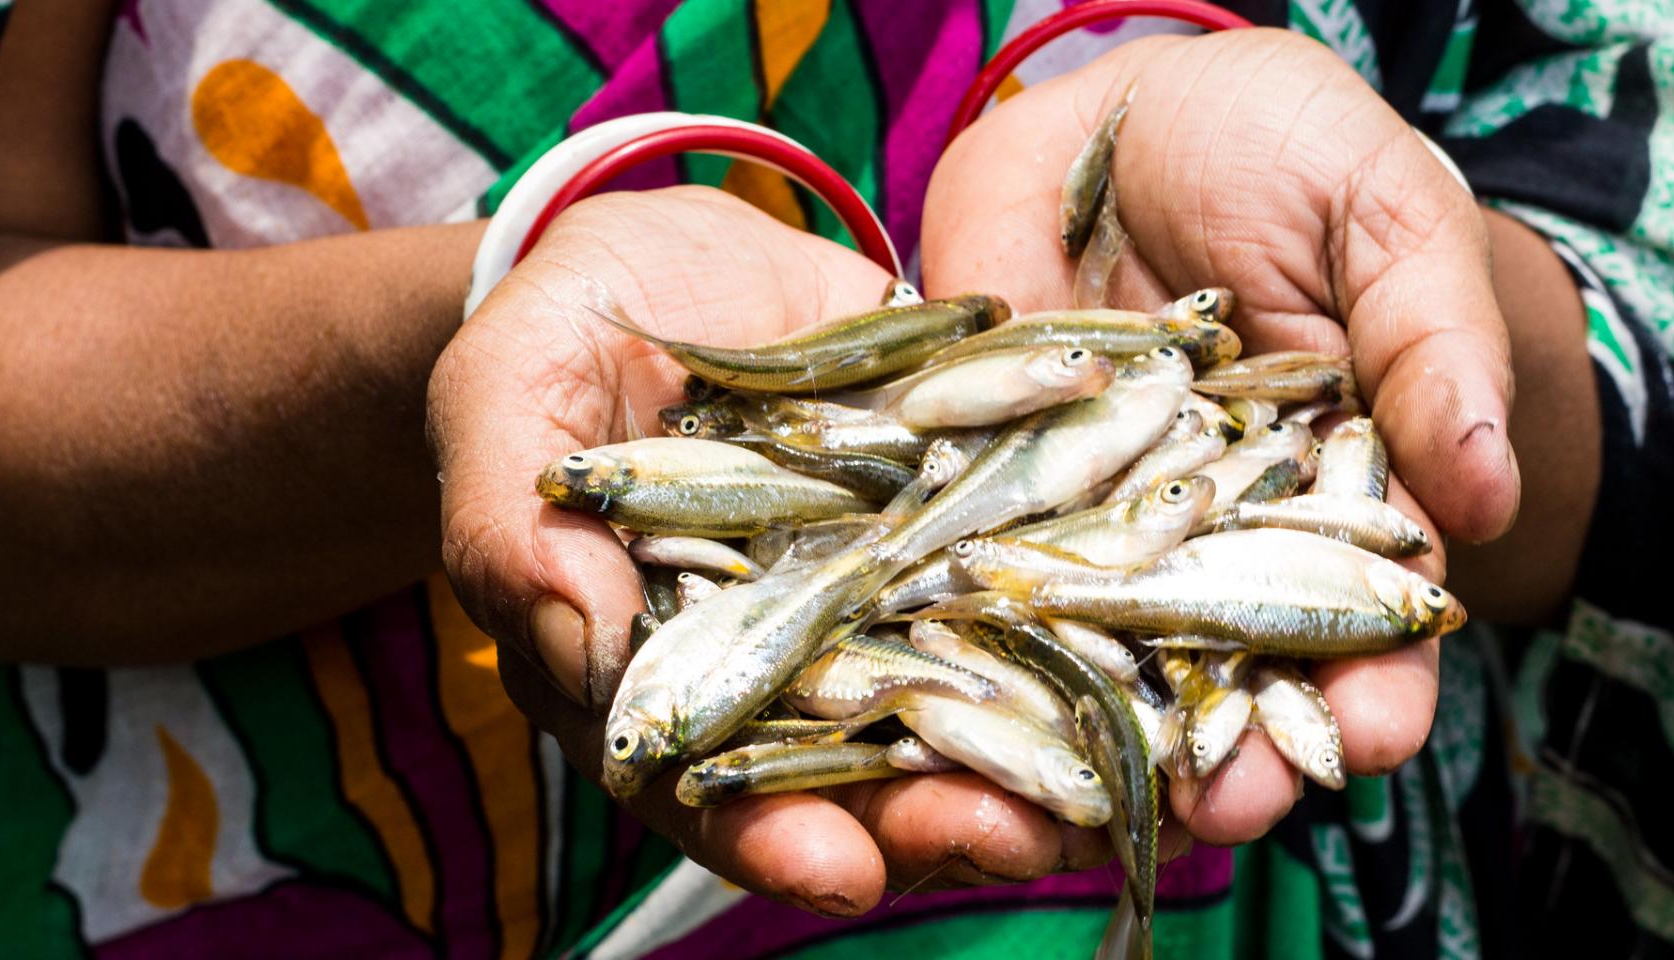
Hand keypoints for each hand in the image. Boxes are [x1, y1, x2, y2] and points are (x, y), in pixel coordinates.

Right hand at [427, 187, 1112, 915]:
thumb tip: (583, 642)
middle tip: (1014, 837)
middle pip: (870, 772)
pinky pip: (1044, 574)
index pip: (720, 790)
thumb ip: (519, 528)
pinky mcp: (969, 514)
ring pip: (975, 699)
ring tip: (1119, 779)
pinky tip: (1167, 648)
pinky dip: (1104, 616)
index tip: (839, 869)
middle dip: (943, 816)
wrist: (667, 270)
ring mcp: (893, 593)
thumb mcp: (507, 410)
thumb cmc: (555, 346)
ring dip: (1048, 748)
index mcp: (674, 675)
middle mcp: (797, 659)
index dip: (775, 839)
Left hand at [923, 29, 1519, 841]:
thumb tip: (1488, 489)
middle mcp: (1208, 530)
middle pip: (1230, 659)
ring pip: (1102, 645)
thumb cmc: (1287, 153)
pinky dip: (974, 631)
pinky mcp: (987, 481)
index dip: (1376, 676)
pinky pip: (978, 565)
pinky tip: (976, 698)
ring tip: (1117, 793)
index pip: (1362, 606)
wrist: (1130, 113)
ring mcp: (1094, 514)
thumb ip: (1434, 346)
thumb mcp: (1384, 217)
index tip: (1375, 732)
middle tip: (1235, 803)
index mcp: (1327, 488)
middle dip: (1239, 743)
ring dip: (1110, 726)